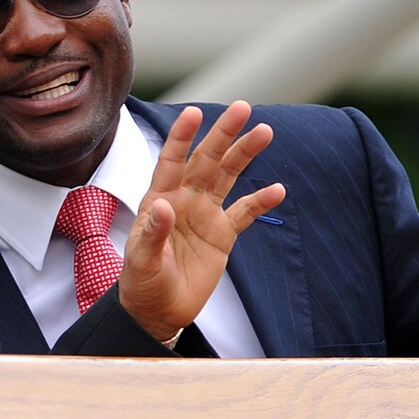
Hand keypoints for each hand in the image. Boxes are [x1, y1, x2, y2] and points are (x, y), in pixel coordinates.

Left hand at [118, 101, 284, 340]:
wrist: (158, 310)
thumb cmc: (141, 282)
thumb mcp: (141, 260)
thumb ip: (152, 233)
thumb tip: (163, 206)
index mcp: (159, 198)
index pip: (171, 161)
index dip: (182, 137)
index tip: (194, 112)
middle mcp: (184, 199)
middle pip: (206, 160)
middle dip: (223, 134)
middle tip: (242, 107)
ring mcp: (205, 214)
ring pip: (228, 176)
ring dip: (245, 154)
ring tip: (265, 131)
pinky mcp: (222, 234)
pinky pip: (244, 213)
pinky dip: (261, 201)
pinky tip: (278, 189)